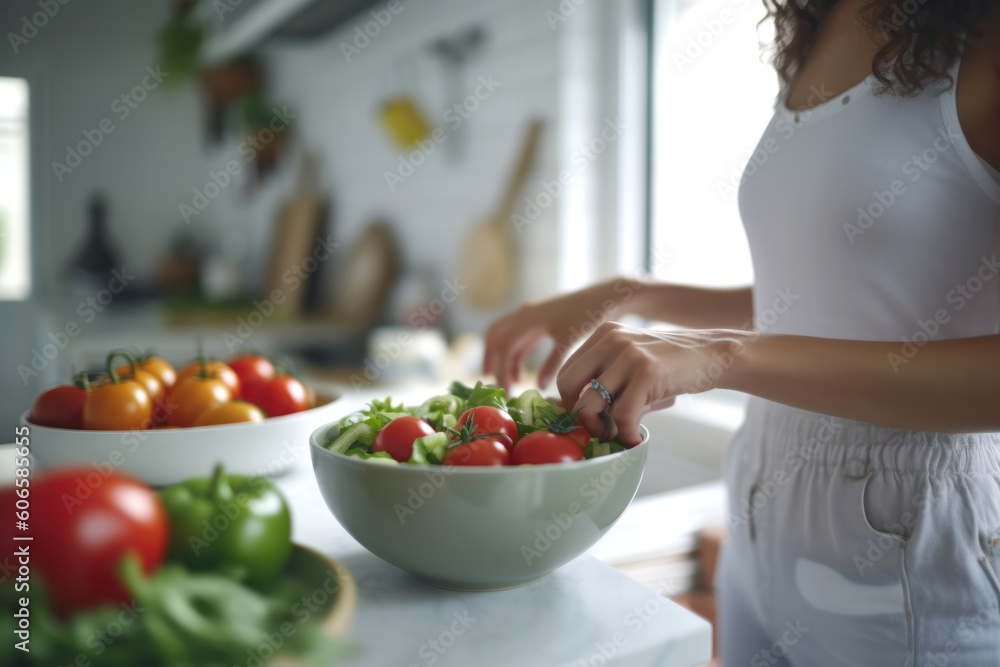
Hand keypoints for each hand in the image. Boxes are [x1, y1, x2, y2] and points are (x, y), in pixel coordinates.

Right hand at [483, 279, 639, 391]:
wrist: (605, 296)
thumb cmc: (589, 316)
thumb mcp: (570, 341)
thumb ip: (553, 364)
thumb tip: (539, 386)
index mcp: (529, 318)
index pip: (506, 347)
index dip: (502, 371)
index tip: (505, 391)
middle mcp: (525, 313)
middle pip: (495, 336)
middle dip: (490, 359)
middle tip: (490, 381)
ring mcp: (531, 314)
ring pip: (505, 336)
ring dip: (503, 358)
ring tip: (509, 382)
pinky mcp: (539, 318)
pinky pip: (519, 336)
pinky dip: (516, 354)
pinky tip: (522, 372)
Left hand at [557, 322, 747, 445]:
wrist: (714, 354)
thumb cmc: (671, 366)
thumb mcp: (633, 360)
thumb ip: (608, 378)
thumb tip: (578, 415)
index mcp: (603, 334)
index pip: (566, 372)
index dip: (569, 401)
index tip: (584, 419)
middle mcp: (611, 340)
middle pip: (568, 385)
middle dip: (578, 414)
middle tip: (598, 429)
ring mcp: (628, 355)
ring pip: (590, 404)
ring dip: (600, 429)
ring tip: (618, 435)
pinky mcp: (647, 373)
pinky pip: (622, 416)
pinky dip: (626, 434)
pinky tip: (636, 437)